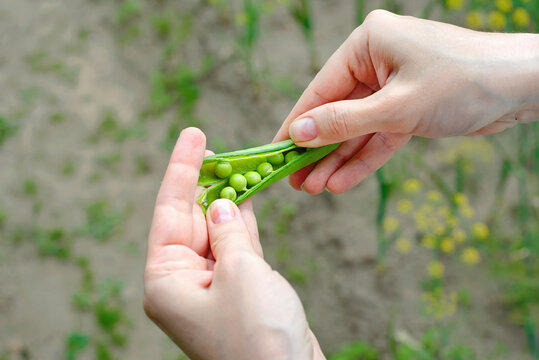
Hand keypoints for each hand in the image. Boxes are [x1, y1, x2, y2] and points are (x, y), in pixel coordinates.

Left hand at [143, 128, 323, 359]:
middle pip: (192, 217)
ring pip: (217, 229)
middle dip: (206, 182)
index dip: (182, 169)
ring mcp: (212, 285)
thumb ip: (229, 232)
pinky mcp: (239, 289)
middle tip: (219, 146)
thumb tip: (222, 205)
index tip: (194, 134)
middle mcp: (183, 281)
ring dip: (229, 199)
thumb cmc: (258, 336)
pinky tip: (248, 195)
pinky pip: (237, 245)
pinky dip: (244, 221)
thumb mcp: (241, 272)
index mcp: (166, 281)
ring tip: (238, 162)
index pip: (169, 211)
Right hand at [274, 10, 538, 193]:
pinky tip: (341, 182)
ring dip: (337, 159)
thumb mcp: (396, 107)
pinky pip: (379, 136)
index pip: (321, 89)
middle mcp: (377, 62)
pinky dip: (363, 159)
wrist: (523, 87)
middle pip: (337, 112)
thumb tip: (298, 132)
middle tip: (294, 181)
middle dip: (318, 149)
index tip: (275, 152)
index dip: (297, 124)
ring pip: (356, 129)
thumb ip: (344, 122)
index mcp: (368, 44)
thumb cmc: (463, 83)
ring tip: (313, 189)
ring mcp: (392, 85)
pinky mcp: (408, 108)